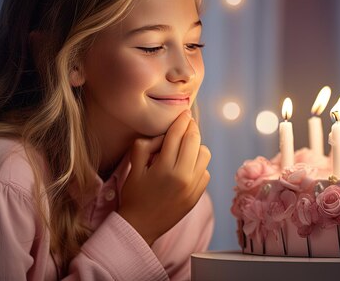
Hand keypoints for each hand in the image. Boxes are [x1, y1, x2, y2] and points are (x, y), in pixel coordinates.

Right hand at [118, 110, 210, 245]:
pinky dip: (198, 165)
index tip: (184, 112)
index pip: (177, 135)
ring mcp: (193, 187)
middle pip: (194, 141)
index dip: (181, 121)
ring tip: (185, 148)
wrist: (140, 226)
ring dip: (196, 146)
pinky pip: (205, 171)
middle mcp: (183, 176)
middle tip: (188, 122)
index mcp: (165, 168)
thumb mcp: (134, 168)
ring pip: (204, 154)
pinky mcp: (197, 195)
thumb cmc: (134, 195)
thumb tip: (163, 135)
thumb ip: (145, 146)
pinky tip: (186, 167)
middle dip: (191, 128)